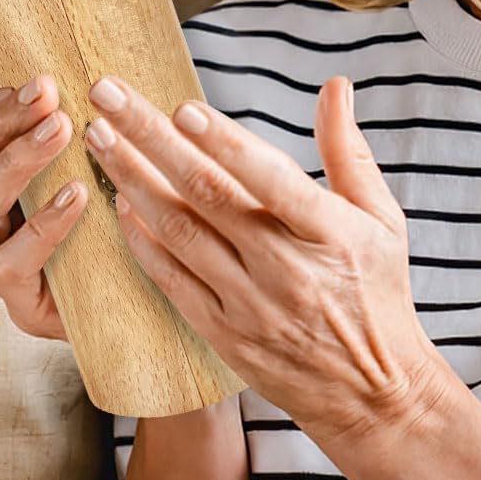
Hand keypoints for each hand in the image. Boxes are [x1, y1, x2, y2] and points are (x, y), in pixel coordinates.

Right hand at [0, 73, 87, 339]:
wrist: (139, 293)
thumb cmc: (106, 214)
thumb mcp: (78, 160)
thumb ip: (45, 120)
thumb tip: (13, 70)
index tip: (9, 85)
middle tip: (46, 92)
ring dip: (14, 160)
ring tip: (62, 129)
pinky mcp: (23, 302)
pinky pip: (11, 262)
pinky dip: (44, 223)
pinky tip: (78, 193)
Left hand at [83, 75, 443, 443]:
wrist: (371, 394)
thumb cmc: (377, 292)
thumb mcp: (381, 218)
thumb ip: (348, 150)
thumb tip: (336, 85)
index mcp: (328, 232)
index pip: (270, 178)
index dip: (225, 142)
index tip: (181, 107)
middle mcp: (284, 267)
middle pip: (207, 194)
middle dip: (150, 139)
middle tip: (107, 95)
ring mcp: (249, 304)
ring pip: (178, 233)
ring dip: (132, 180)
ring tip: (99, 137)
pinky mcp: (223, 333)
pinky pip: (171, 279)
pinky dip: (141, 240)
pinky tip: (118, 201)